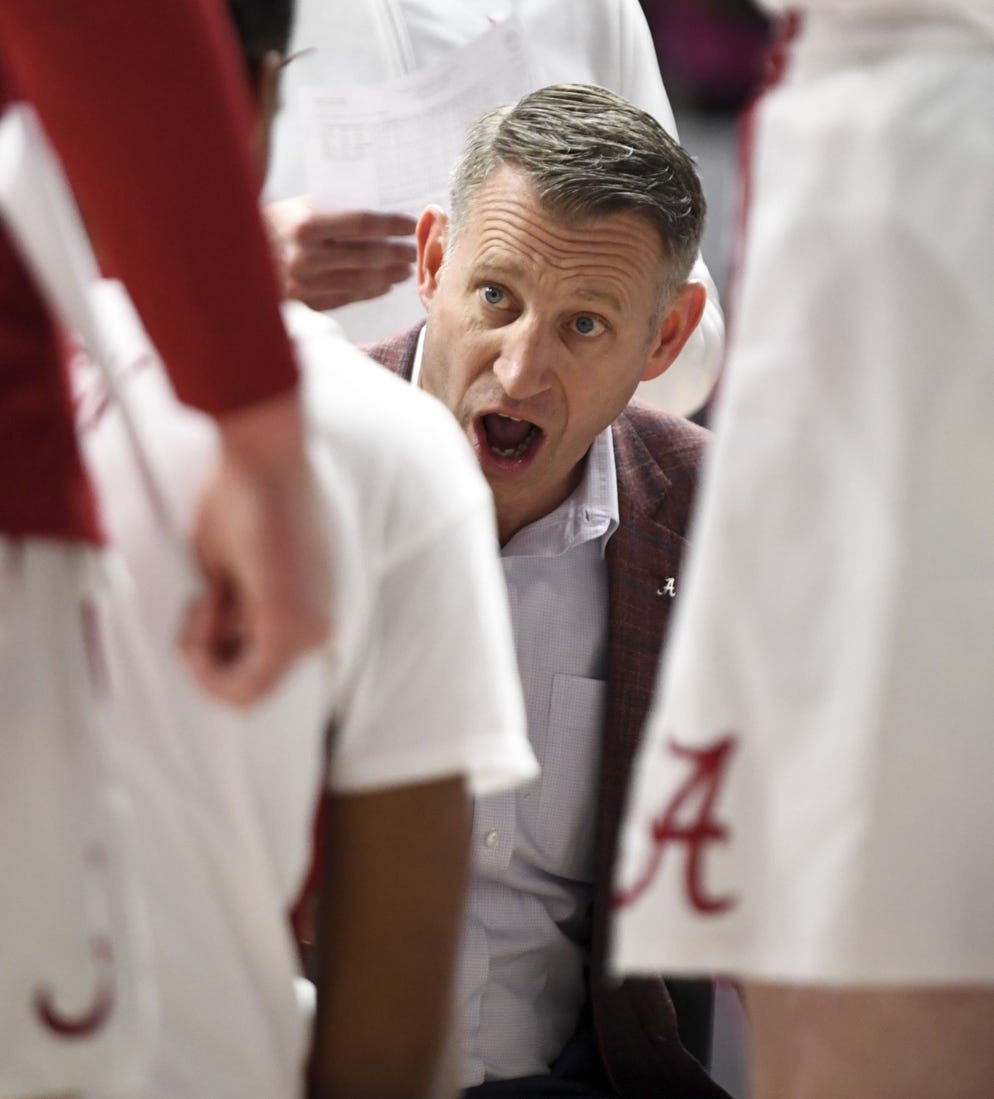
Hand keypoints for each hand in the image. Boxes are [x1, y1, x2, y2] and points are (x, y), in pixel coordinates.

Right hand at [181, 390, 330, 705]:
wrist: (264, 458)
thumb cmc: (242, 496)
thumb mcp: (226, 566)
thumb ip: (227, 606)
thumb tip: (214, 635)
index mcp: (310, 610)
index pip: (261, 665)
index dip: (214, 653)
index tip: (202, 604)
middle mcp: (320, 627)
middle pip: (251, 682)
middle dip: (208, 654)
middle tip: (199, 605)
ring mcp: (310, 632)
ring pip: (246, 691)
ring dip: (205, 653)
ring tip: (206, 595)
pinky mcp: (290, 631)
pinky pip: (245, 690)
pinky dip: (206, 665)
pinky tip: (203, 611)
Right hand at [266, 196, 416, 311]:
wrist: (230, 258)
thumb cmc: (269, 226)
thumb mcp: (295, 209)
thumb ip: (331, 212)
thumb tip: (378, 215)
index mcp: (306, 225)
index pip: (362, 223)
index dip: (390, 225)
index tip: (410, 224)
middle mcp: (306, 257)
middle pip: (367, 256)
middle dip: (396, 254)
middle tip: (412, 250)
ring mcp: (306, 285)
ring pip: (361, 282)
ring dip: (388, 276)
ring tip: (403, 270)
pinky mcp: (305, 304)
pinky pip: (347, 298)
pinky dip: (369, 292)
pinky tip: (383, 286)